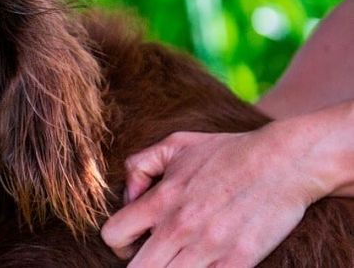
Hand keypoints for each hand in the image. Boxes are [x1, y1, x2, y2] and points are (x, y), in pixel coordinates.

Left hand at [100, 126, 333, 266]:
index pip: (113, 235)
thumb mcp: (176, 144)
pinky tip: (204, 263)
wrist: (286, 161)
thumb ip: (140, 164)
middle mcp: (180, 227)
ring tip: (178, 259)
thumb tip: (128, 197)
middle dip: (138, 265)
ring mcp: (209, 247)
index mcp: (161, 200)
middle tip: (153, 257)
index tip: (134, 241)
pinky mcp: (238, 261)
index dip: (118, 243)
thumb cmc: (229, 151)